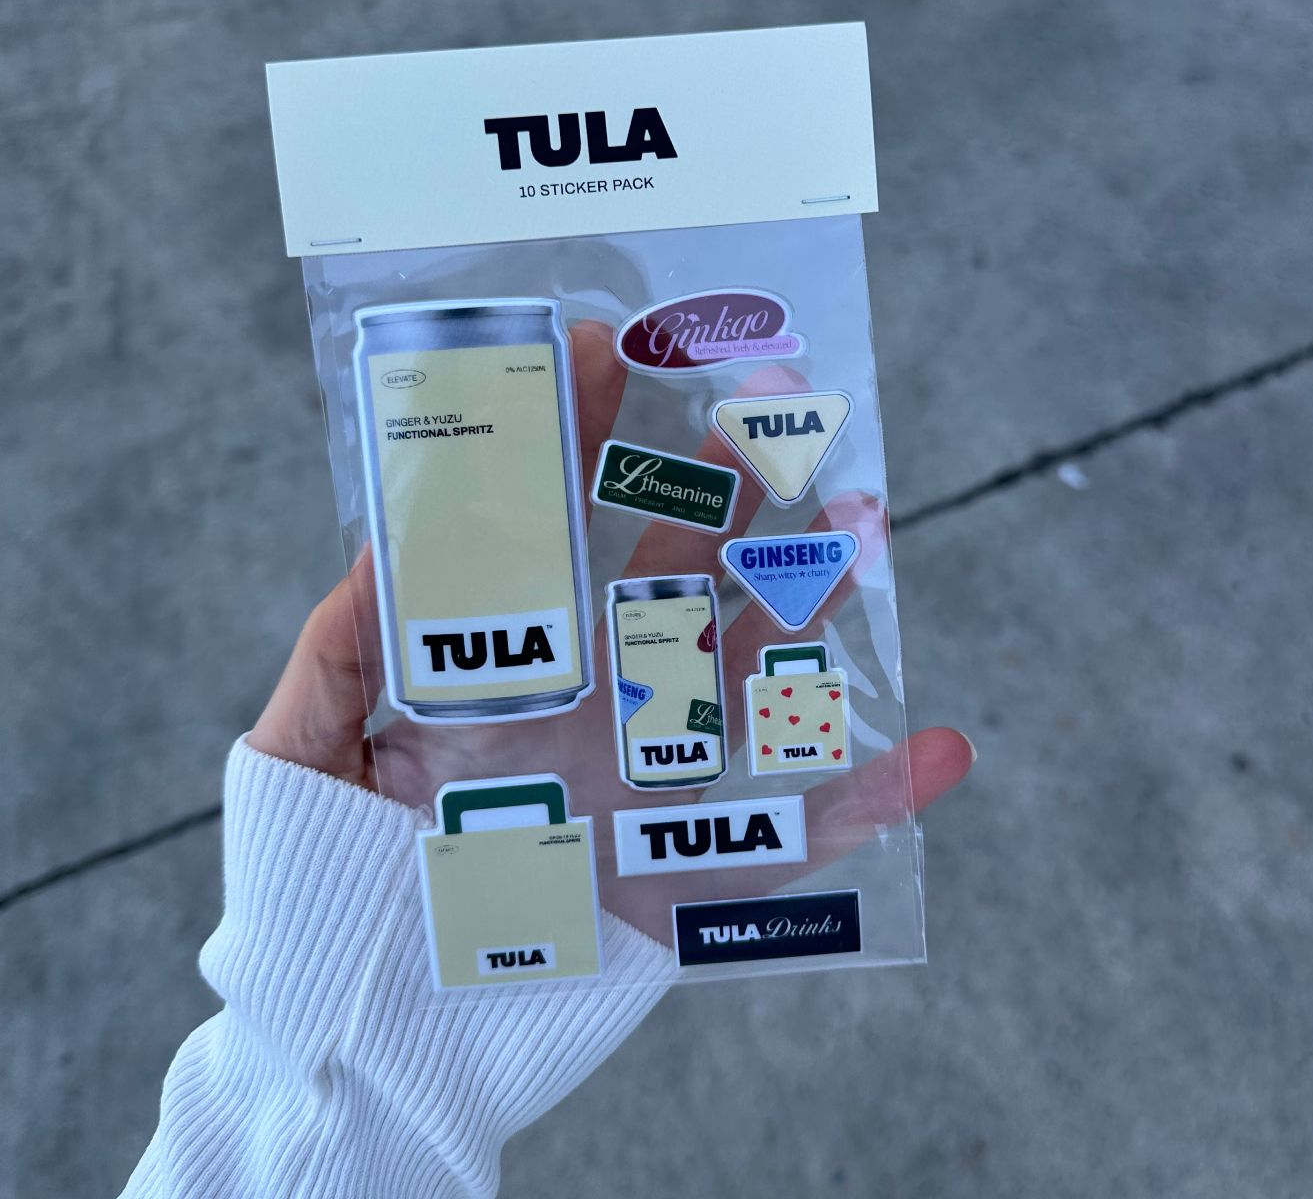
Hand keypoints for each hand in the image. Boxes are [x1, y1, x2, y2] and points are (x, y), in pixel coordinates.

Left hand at [250, 320, 973, 942]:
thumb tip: (393, 538)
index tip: (604, 348)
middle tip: (766, 411)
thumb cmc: (317, 887)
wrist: (363, 1039)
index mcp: (501, 664)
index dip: (573, 437)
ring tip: (866, 532)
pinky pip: (793, 835)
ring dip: (810, 610)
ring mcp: (644, 784)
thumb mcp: (300, 753)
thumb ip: (339, 646)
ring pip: (745, 680)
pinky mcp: (683, 876)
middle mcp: (585, 704)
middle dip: (716, 495)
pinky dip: (871, 798)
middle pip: (668, 580)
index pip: (547, 526)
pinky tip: (937, 748)